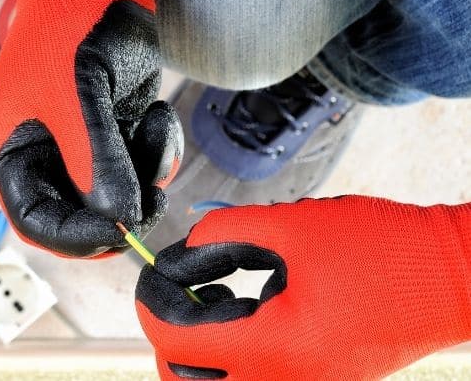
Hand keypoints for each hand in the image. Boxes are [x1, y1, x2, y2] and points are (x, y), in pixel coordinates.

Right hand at [0, 0, 183, 257]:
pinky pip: (139, 167)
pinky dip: (156, 153)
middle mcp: (45, 153)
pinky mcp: (113, 130)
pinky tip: (154, 117)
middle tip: (149, 196)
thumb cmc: (70, 22)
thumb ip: (95, 164)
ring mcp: (80, 144)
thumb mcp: (78, 99)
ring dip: (145, 177)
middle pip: (80, 215)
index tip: (120, 230)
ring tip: (150, 132)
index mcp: (13, 151)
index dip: (76, 235)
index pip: (37, 222)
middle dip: (119, 209)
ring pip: (116, 195)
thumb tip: (118, 221)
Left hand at [135, 196, 470, 379]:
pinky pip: (252, 380)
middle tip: (183, 287)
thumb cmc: (386, 251)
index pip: (174, 341)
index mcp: (274, 349)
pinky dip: (231, 351)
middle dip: (168, 332)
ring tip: (219, 294)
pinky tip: (246, 304)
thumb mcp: (293, 228)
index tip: (156, 271)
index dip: (152, 300)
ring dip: (198, 346)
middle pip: (184, 380)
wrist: (452, 277)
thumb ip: (225, 232)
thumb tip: (187, 245)